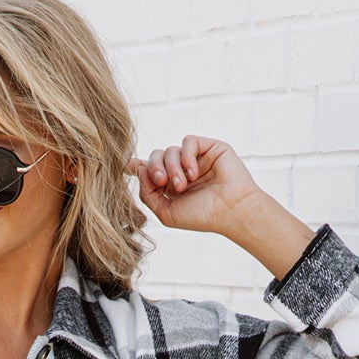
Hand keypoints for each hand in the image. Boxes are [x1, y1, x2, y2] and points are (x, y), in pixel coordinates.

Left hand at [128, 135, 265, 236]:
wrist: (231, 211)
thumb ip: (147, 194)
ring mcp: (195, 158)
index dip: (138, 166)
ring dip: (172, 167)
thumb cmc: (202, 217)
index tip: (127, 165)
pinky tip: (193, 173)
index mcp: (171, 186)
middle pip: (155, 157)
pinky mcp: (209, 147)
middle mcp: (182, 170)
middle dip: (154, 168)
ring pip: (170, 150)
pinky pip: (188, 141)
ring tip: (183, 185)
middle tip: (162, 182)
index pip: (150, 170)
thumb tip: (137, 168)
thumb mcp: (166, 213)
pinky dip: (186, 156)